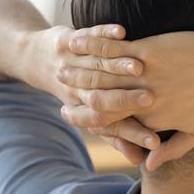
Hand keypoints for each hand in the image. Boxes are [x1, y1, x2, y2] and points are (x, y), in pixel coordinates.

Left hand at [20, 24, 159, 164]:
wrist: (39, 60)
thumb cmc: (81, 91)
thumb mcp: (98, 115)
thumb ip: (120, 135)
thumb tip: (139, 161)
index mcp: (86, 109)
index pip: (109, 125)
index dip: (132, 134)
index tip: (154, 141)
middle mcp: (76, 89)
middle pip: (102, 98)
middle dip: (126, 100)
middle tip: (150, 100)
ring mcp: (72, 63)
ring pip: (96, 66)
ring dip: (117, 67)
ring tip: (138, 67)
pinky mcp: (70, 40)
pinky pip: (88, 36)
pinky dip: (102, 34)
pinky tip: (120, 32)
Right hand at [58, 31, 193, 170]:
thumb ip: (172, 150)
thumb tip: (150, 165)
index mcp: (151, 121)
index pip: (114, 123)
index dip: (91, 119)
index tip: (72, 115)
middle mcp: (141, 101)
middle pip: (100, 101)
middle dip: (76, 96)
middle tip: (58, 90)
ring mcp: (142, 76)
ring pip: (101, 76)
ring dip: (77, 72)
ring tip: (59, 68)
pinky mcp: (146, 51)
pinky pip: (112, 51)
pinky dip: (92, 47)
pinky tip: (76, 42)